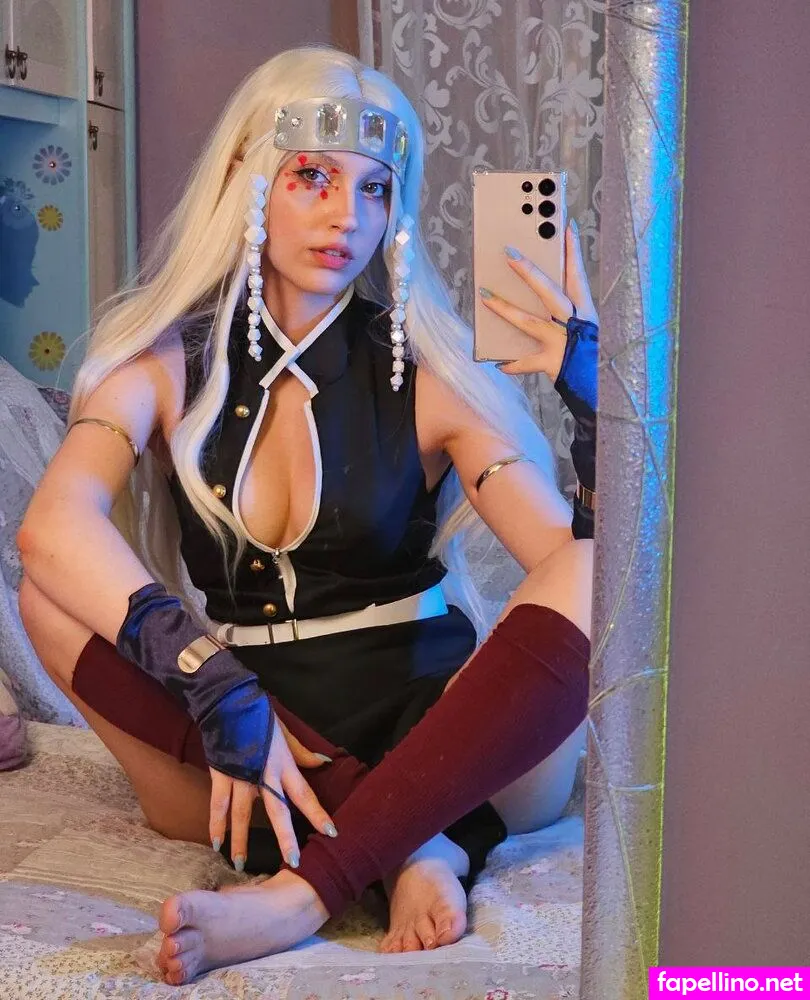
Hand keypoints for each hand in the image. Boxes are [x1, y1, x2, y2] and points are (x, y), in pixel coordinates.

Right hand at [208, 718, 336, 870]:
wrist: (230, 702)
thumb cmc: (260, 717)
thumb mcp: (285, 733)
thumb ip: (302, 753)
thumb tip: (324, 762)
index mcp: (284, 765)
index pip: (305, 794)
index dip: (318, 813)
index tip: (331, 832)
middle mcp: (265, 775)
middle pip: (277, 811)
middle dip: (286, 838)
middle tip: (292, 863)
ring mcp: (241, 776)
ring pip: (242, 815)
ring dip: (241, 840)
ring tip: (241, 865)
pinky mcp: (221, 775)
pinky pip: (218, 805)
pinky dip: (216, 824)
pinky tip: (216, 843)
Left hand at [479, 220, 597, 380]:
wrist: (604, 390)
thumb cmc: (595, 360)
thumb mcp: (589, 333)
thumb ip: (572, 317)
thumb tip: (549, 304)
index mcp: (586, 313)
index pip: (577, 276)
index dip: (572, 251)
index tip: (566, 225)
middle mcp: (575, 323)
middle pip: (549, 291)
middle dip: (528, 272)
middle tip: (508, 254)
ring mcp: (561, 342)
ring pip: (529, 321)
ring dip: (505, 308)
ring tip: (484, 295)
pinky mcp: (551, 363)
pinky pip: (526, 362)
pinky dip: (512, 364)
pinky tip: (498, 363)